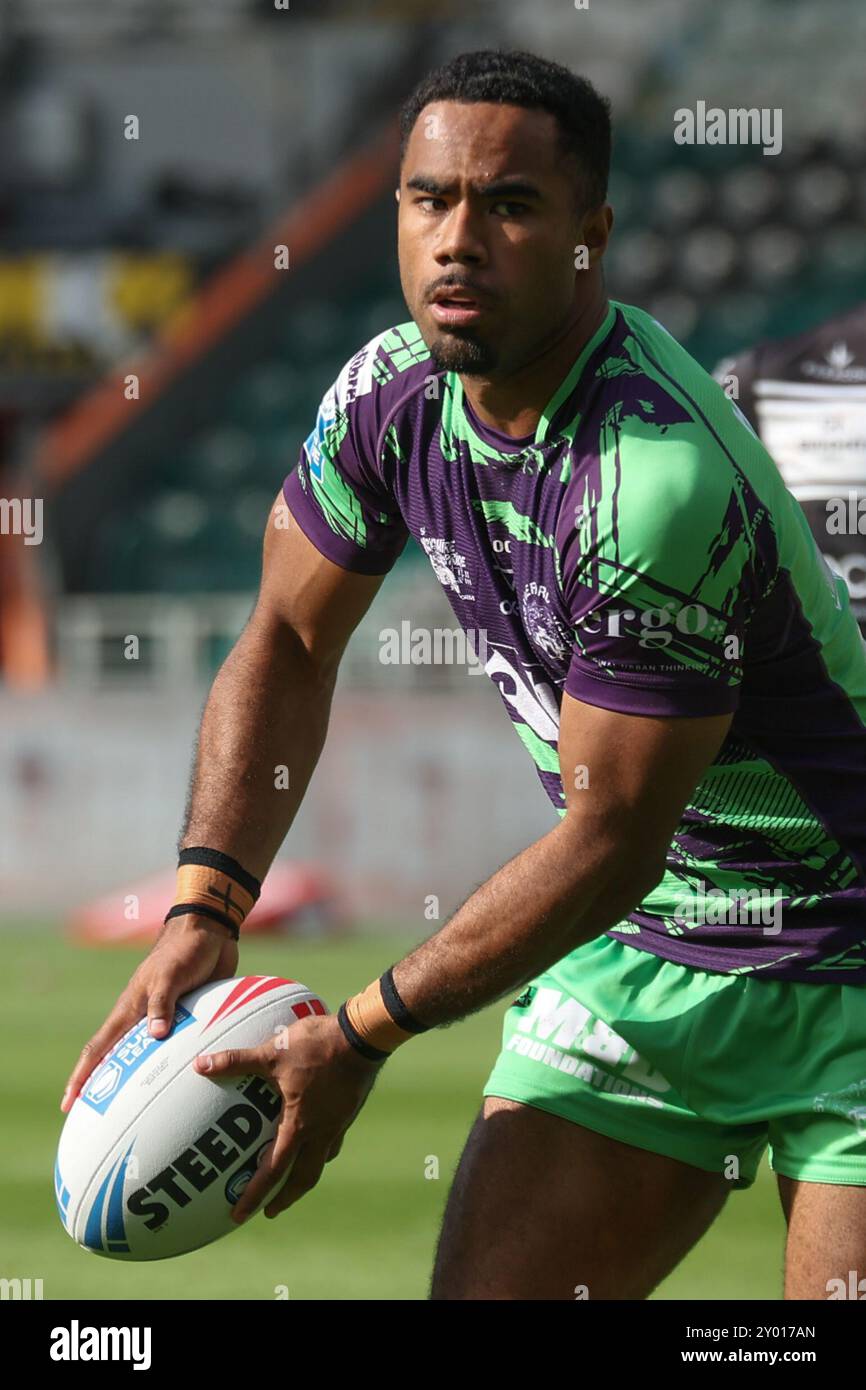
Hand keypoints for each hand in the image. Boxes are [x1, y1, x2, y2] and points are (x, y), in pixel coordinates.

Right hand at [60, 915, 237, 1112]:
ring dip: (139, 1080)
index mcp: (130, 1009)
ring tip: (138, 1111)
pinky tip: (181, 1083)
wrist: (209, 932)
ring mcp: (163, 1019)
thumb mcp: (171, 975)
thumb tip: (154, 1037)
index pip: (99, 1048)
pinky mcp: (185, 1017)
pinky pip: (175, 1048)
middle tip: (98, 1117)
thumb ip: (162, 1003)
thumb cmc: (184, 950)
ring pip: (145, 1057)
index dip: (82, 1075)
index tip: (68, 1102)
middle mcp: (141, 1018)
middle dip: (103, 1087)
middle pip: (116, 1059)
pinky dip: (172, 1066)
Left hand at [193, 1010, 383, 1222]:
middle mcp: (321, 1132)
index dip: (255, 1194)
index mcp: (300, 1125)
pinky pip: (333, 1140)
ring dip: (304, 1175)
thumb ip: (236, 1060)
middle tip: (269, 1210)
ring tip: (292, 1179)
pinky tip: (315, 1138)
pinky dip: (321, 1149)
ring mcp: (338, 1122)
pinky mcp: (348, 1110)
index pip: (274, 1170)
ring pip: (321, 1161)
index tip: (240, 1214)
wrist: (362, 1037)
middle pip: (303, 1178)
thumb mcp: (272, 1053)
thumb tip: (201, 1065)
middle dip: (285, 1197)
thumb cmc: (316, 1046)